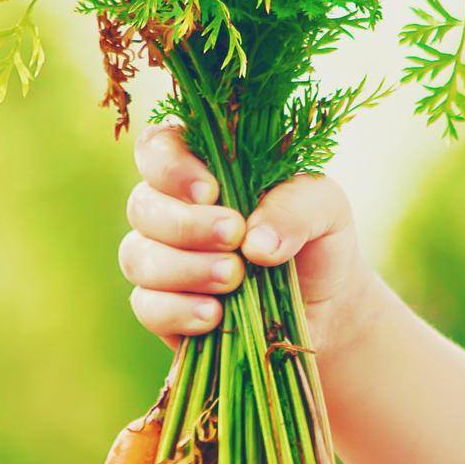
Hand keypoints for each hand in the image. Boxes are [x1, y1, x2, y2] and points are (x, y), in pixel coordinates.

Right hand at [118, 124, 372, 359]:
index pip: (158, 148)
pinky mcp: (164, 309)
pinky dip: (178, 311)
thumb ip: (296, 208)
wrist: (327, 311)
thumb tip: (254, 243)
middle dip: (185, 224)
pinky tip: (214, 315)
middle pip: (142, 206)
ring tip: (234, 279)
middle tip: (233, 238)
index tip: (211, 190)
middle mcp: (172, 210)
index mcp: (203, 167)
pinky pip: (147, 306)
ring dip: (184, 269)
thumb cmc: (318, 242)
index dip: (170, 166)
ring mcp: (162, 261)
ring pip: (137, 257)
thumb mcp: (325, 210)